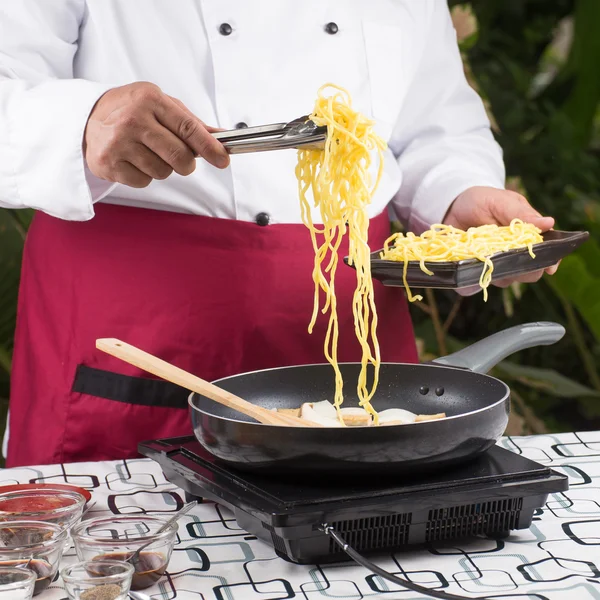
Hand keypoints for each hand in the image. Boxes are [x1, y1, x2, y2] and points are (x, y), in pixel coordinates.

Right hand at [84, 82, 229, 187]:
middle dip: (187, 163)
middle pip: (180, 156)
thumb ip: (190, 122)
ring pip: (163, 172)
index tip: (223, 160)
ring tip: (148, 153)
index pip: (188, 128)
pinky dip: (144, 176)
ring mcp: (118, 142)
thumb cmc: (131, 111)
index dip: (209, 147)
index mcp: (149, 99)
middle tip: (181, 159)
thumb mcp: (160, 105)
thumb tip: (222, 137)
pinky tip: (133, 160)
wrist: (86, 118)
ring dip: (163, 168)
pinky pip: (145, 182)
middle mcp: (133, 119)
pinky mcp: (108, 163)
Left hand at [443, 186, 557, 286]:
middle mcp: (515, 255)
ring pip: (505, 281)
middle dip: (522, 270)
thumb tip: (549, 223)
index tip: (548, 267)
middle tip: (505, 256)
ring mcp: (496, 265)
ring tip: (482, 254)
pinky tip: (468, 268)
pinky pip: (477, 284)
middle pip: (529, 274)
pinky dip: (472, 281)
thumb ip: (521, 213)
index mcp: (529, 236)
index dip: (549, 262)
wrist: (453, 207)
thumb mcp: (502, 202)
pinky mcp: (477, 271)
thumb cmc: (483, 201)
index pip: (547, 254)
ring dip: (497, 273)